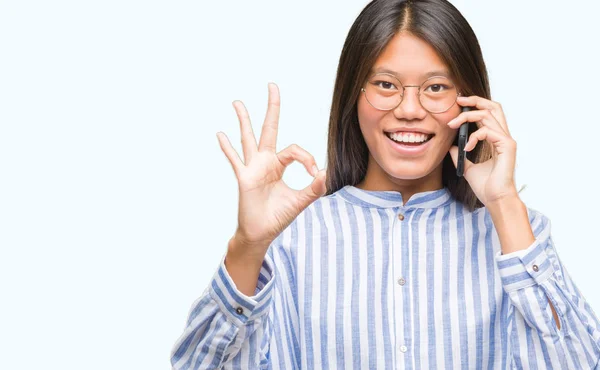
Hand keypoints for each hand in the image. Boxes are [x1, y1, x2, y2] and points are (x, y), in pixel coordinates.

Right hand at [217, 82, 326, 256]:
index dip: (306, 157)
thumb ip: (313, 188)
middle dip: (272, 108)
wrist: (261, 233)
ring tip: (237, 102)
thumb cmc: (278, 216)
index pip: (294, 150)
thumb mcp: (300, 201)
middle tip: (272, 85)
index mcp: (279, 165)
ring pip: (248, 138)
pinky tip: (220, 134)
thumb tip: (324, 172)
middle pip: (269, 129)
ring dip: (244, 120)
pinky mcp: (244, 178)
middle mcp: (265, 162)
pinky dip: (228, 148)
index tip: (314, 173)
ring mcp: (252, 168)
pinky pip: (235, 160)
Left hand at [447, 95, 518, 205]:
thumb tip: (451, 146)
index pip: (489, 113)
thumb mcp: (468, 167)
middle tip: (458, 100)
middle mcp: (503, 136)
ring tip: (452, 125)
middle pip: (493, 107)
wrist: (495, 199)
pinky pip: (487, 131)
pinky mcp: (507, 146)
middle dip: (475, 100)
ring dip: (467, 117)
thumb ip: (461, 155)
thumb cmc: (486, 186)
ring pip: (488, 115)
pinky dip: (473, 137)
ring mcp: (506, 140)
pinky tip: (467, 148)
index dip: (475, 105)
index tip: (458, 104)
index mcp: (496, 139)